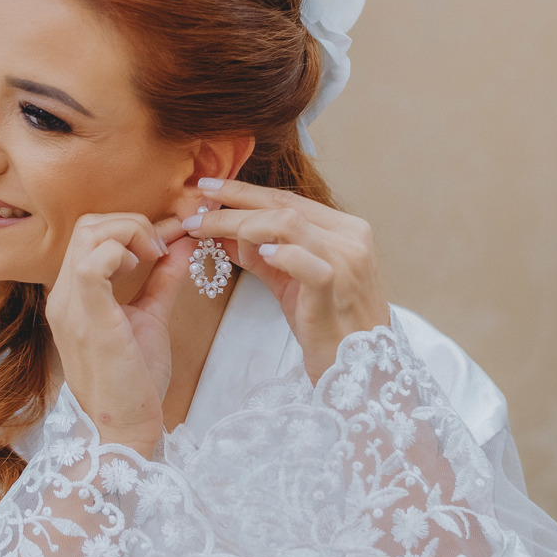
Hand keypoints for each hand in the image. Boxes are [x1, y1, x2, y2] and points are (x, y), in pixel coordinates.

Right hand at [45, 212, 190, 455]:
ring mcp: (71, 306)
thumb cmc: (134, 382)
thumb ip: (163, 280)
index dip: (131, 225)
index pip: (90, 233)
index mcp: (74, 294)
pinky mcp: (88, 319)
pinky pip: (93, 263)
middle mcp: (64, 295)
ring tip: (154, 256)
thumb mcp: (150, 317)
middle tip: (162, 249)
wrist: (124, 429)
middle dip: (132, 223)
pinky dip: (122, 250)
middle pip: (87, 225)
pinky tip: (143, 265)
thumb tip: (183, 244)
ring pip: (89, 233)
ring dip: (130, 232)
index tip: (169, 240)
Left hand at [186, 178, 388, 382]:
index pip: (287, 199)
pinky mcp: (335, 287)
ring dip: (240, 226)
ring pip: (287, 224)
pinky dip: (278, 254)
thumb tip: (218, 233)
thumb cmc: (326, 323)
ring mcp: (346, 260)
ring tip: (209, 234)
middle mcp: (350, 237)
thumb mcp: (290, 281)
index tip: (206, 187)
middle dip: (230, 205)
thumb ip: (260, 255)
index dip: (243, 191)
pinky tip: (258, 255)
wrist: (364, 368)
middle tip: (193, 213)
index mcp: (344, 229)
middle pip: (281, 207)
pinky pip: (304, 261)